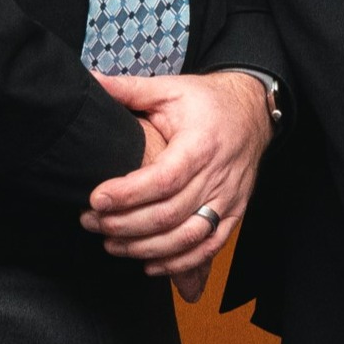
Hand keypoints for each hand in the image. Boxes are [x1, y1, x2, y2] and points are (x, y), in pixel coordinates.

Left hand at [84, 70, 273, 297]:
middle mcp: (219, 174)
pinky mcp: (234, 212)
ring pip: (188, 236)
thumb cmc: (207, 101)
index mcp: (202, 142)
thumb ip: (129, 89)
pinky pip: (209, 246)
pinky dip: (179, 262)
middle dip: (124, 224)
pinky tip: (149, 264)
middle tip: (90, 222)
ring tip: (111, 243)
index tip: (94, 199)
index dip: (128, 194)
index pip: (164, 178)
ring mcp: (229, 197)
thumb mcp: (170, 88)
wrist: (254, 112)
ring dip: (145, 247)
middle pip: (170, 213)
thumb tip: (89, 79)